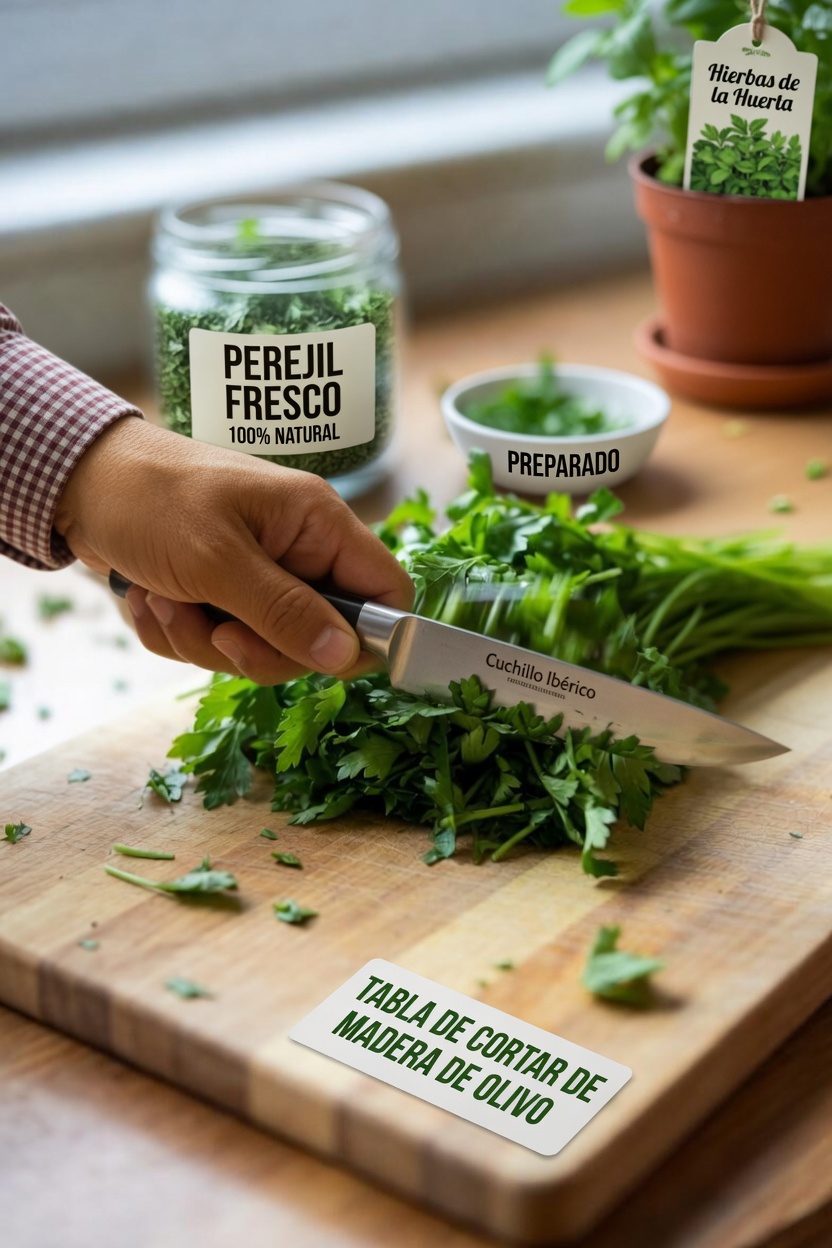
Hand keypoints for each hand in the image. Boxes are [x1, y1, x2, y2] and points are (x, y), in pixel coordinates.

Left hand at [55, 418, 413, 683]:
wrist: (73, 483)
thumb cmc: (149, 499)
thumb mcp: (218, 560)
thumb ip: (285, 612)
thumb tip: (347, 657)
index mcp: (316, 524)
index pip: (385, 590)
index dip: (366, 634)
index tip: (315, 656)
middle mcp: (296, 551)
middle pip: (318, 638)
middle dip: (256, 646)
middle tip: (215, 627)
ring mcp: (257, 575)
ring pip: (262, 648)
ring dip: (203, 639)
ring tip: (162, 597)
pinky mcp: (219, 595)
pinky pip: (218, 643)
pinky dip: (178, 633)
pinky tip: (148, 598)